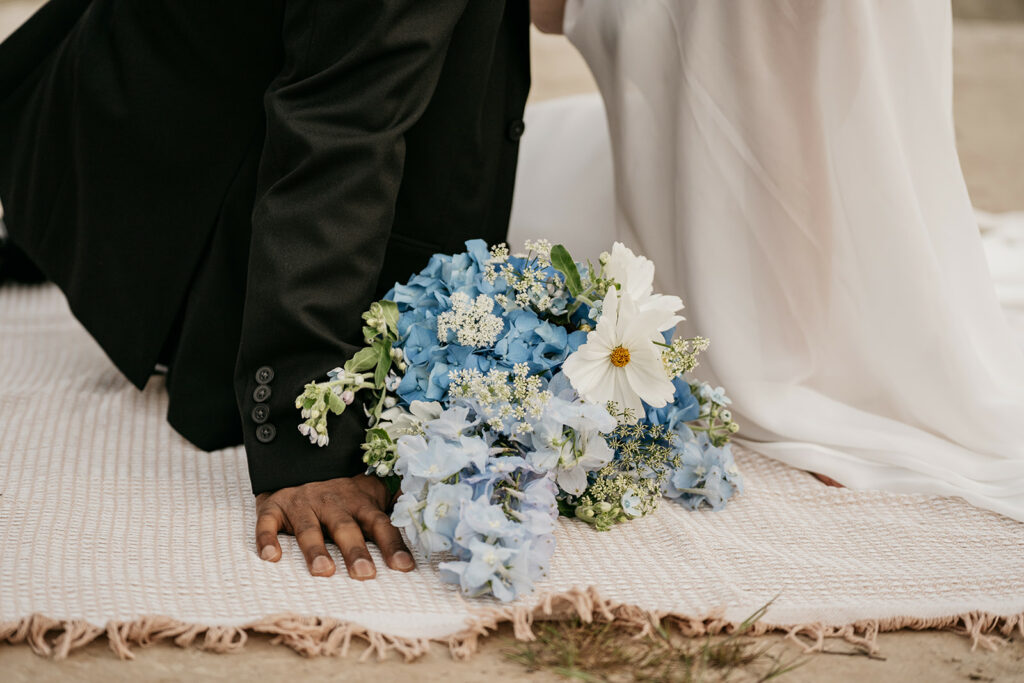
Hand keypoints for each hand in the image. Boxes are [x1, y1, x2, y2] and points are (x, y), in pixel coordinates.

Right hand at [254, 474, 414, 578]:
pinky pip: (268, 523)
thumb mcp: (371, 490)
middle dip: (355, 550)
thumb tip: (428, 509)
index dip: (392, 545)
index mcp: (359, 502)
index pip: (380, 524)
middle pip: (345, 528)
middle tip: (364, 574)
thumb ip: (395, 504)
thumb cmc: (341, 489)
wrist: (297, 459)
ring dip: (315, 550)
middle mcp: (332, 503)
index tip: (404, 567)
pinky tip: (271, 557)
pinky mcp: (274, 506)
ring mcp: (302, 504)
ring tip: (324, 571)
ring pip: (308, 528)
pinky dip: (267, 539)